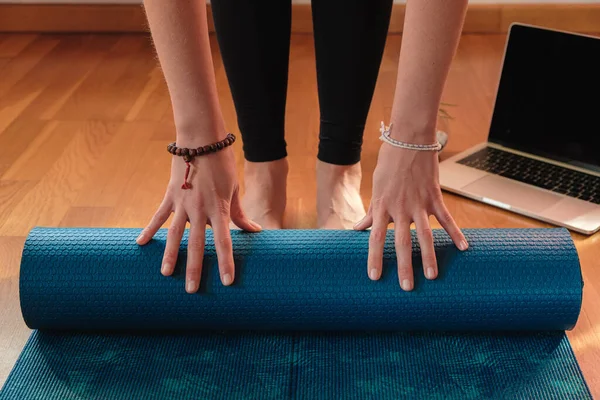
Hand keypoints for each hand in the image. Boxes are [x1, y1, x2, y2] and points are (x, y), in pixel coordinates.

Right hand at [136, 144, 260, 292]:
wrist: (202, 139)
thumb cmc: (223, 163)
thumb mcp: (234, 189)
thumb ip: (239, 213)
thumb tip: (254, 231)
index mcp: (218, 208)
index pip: (224, 241)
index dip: (225, 262)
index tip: (227, 281)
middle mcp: (200, 209)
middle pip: (196, 244)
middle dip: (194, 268)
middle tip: (191, 291)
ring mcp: (183, 203)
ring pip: (175, 234)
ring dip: (170, 255)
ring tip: (166, 275)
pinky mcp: (170, 195)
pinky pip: (158, 215)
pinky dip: (149, 229)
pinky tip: (140, 243)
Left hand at [354, 137, 467, 290]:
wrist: (409, 141)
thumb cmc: (389, 165)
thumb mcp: (376, 189)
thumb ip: (370, 212)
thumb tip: (357, 229)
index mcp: (382, 207)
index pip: (375, 238)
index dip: (374, 258)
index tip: (374, 277)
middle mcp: (400, 209)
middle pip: (402, 242)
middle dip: (404, 266)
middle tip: (407, 288)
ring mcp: (419, 204)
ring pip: (425, 235)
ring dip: (429, 256)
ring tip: (433, 276)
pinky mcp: (434, 197)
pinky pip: (446, 218)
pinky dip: (456, 233)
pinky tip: (464, 248)